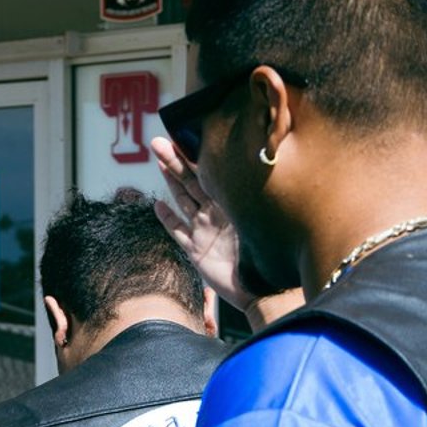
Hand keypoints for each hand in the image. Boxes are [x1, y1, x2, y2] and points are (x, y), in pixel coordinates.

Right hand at [148, 132, 255, 316]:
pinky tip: (158, 205)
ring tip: (159, 161)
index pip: (209, 173)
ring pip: (183, 200)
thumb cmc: (268, 255)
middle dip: (174, 161)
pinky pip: (178, 231)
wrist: (263, 290)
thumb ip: (248, 197)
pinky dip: (168, 218)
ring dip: (171, 181)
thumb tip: (251, 164)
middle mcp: (216, 213)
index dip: (195, 155)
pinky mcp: (196, 250)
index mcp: (232, 203)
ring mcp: (205, 230)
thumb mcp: (258, 219)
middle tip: (158, 142)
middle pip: (191, 181)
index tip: (183, 136)